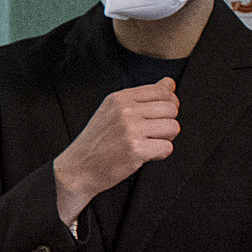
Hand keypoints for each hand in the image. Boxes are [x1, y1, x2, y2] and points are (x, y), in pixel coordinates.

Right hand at [53, 79, 178, 224]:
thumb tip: (168, 83)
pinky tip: (144, 155)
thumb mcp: (114, 112)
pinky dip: (159, 154)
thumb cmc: (96, 143)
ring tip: (147, 144)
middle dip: (167, 123)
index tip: (162, 115)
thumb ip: (143, 97)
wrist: (78, 168)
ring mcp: (131, 129)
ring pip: (173, 127)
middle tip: (151, 133)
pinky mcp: (136, 149)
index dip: (169, 104)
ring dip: (165, 139)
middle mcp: (125, 111)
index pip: (161, 90)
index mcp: (120, 98)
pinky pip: (167, 147)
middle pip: (171, 108)